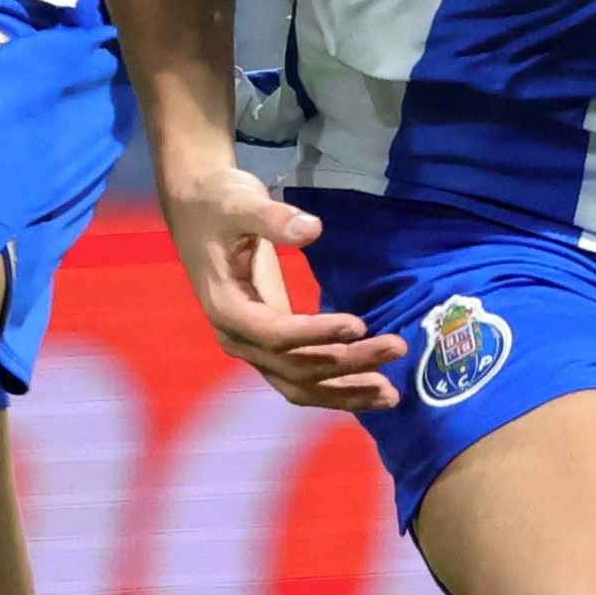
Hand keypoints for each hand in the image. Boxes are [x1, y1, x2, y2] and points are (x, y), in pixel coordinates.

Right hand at [159, 152, 396, 412]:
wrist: (198, 210)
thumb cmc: (218, 203)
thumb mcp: (240, 201)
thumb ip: (272, 217)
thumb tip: (312, 229)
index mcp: (227, 307)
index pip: (275, 333)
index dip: (317, 334)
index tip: (359, 324)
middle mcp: (238, 338)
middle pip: (295, 366)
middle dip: (348, 363)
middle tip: (397, 347)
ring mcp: (254, 347)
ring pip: (300, 384)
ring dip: (346, 390)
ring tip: (392, 393)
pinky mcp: (271, 346)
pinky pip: (303, 378)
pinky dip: (337, 388)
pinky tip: (372, 389)